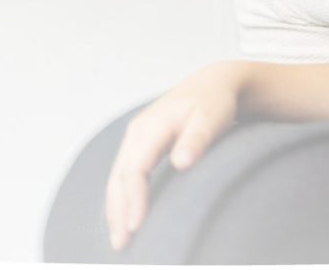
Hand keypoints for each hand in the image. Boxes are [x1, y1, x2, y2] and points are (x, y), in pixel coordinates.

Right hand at [104, 63, 243, 251]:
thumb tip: (182, 162)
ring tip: (119, 239)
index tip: (137, 226)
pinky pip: (123, 175)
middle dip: (118, 212)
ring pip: (116, 178)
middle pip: (119, 177)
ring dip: (115, 208)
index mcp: (151, 127)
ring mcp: (135, 139)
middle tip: (121, 244)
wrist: (212, 84)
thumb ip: (197, 139)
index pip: (136, 170)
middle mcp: (137, 133)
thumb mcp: (212, 117)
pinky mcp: (139, 146)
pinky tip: (123, 217)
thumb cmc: (214, 102)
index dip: (134, 199)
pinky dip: (120, 198)